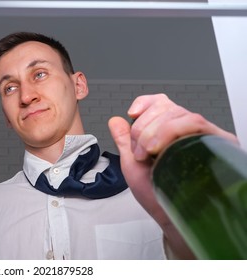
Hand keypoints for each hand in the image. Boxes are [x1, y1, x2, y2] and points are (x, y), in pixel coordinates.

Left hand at [107, 93, 236, 258]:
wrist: (170, 216)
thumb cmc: (156, 194)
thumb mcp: (132, 164)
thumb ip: (124, 141)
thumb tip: (115, 120)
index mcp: (167, 132)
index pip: (161, 103)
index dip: (145, 103)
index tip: (132, 113)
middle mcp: (186, 131)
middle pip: (166, 106)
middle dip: (143, 127)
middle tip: (139, 151)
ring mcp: (200, 136)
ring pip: (179, 113)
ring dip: (155, 131)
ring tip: (148, 154)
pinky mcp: (214, 143)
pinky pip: (195, 123)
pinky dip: (172, 131)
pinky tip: (160, 148)